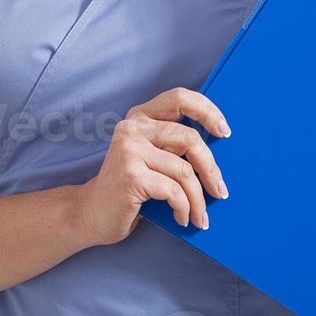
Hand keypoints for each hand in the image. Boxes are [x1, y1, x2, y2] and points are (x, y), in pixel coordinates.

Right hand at [73, 87, 230, 246]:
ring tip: (200, 216)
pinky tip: (182, 218)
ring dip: (198, 200)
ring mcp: (129, 151)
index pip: (179, 98)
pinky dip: (184, 209)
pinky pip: (174, 191)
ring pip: (185, 171)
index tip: (224, 132)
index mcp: (140, 117)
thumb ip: (173, 147)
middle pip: (190, 139)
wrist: (92, 214)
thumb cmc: (130, 189)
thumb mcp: (151, 158)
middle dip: (211, 170)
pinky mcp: (131, 175)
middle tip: (219, 191)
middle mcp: (132, 128)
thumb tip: (218, 152)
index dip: (207, 111)